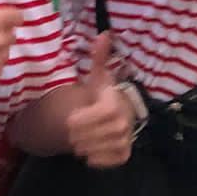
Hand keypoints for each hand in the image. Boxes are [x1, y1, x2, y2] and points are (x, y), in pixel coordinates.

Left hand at [66, 33, 136, 167]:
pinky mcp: (124, 154)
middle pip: (96, 134)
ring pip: (99, 148)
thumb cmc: (102, 96)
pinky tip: (90, 151)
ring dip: (84, 147)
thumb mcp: (97, 78)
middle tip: (72, 132)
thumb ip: (99, 59)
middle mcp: (125, 122)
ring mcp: (126, 139)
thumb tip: (103, 34)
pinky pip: (107, 161)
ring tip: (80, 140)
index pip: (103, 113)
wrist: (116, 114)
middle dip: (79, 135)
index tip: (71, 120)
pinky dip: (95, 159)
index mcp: (117, 103)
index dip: (84, 118)